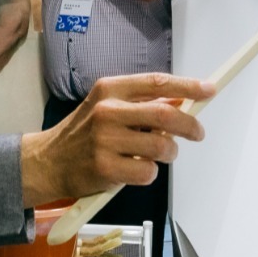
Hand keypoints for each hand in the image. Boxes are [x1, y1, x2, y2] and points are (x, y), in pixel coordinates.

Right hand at [19, 73, 213, 206]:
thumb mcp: (107, 106)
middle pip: (165, 116)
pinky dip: (149, 173)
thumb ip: (140, 103)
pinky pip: (148, 172)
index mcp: (110, 89)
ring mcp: (105, 140)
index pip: (157, 83)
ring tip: (156, 155)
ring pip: (162, 148)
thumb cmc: (84, 133)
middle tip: (198, 132)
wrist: (49, 161)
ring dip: (169, 154)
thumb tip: (181, 102)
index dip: (187, 86)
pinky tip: (133, 170)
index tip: (208, 90)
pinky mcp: (105, 168)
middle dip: (190, 125)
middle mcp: (107, 111)